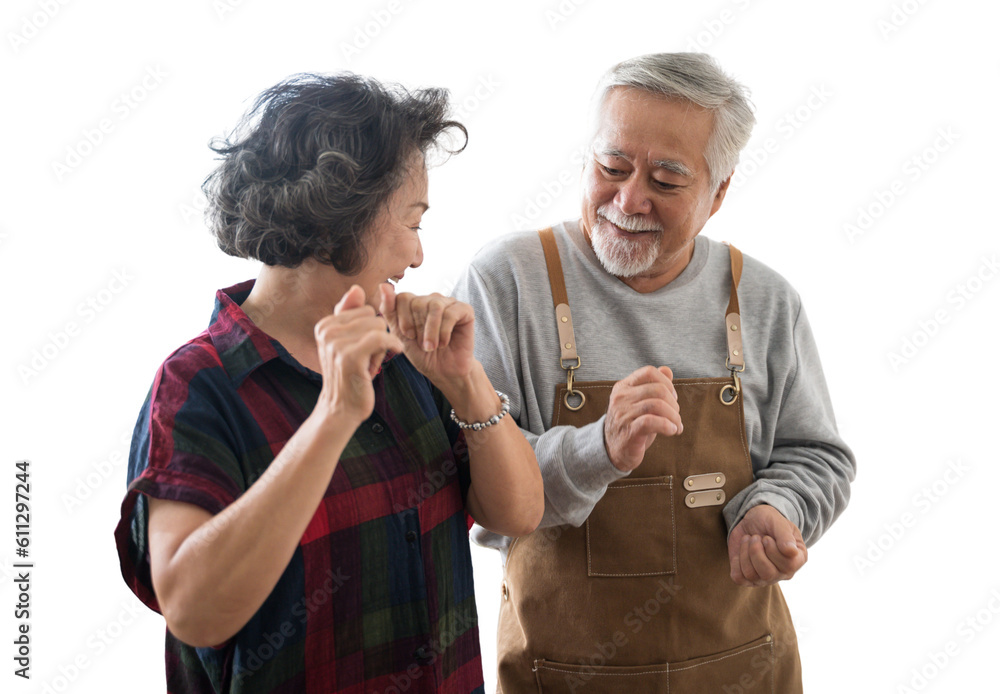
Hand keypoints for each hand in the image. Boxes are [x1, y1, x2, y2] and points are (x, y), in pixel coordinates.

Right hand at [314, 285, 402, 421]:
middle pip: (373, 316)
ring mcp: (336, 344)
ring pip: (379, 326)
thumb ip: (349, 315)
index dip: (370, 328)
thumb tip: (357, 288)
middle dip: (378, 336)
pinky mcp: (349, 357)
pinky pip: (381, 338)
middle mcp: (326, 331)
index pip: (364, 309)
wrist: (341, 409)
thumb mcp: (347, 342)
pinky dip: (393, 345)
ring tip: (371, 363)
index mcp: (324, 325)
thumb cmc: (349, 376)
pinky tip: (395, 353)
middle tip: (369, 357)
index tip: (363, 348)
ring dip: (382, 346)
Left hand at [378, 284, 475, 388]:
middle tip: (422, 344)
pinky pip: (451, 313)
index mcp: (415, 302)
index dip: (403, 319)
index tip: (408, 336)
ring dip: (430, 331)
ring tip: (431, 347)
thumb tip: (383, 285)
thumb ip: (389, 310)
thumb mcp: (399, 334)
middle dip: (418, 328)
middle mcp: (432, 299)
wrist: (444, 372)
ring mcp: (449, 303)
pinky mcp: (465, 310)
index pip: (403, 297)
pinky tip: (444, 343)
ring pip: (435, 306)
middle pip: (418, 302)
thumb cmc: (422, 354)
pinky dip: (444, 332)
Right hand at [604, 366, 682, 471]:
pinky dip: (667, 426)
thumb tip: (667, 370)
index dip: (667, 383)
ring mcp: (623, 414)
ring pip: (657, 405)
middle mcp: (621, 398)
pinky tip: (672, 431)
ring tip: (677, 426)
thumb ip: (653, 385)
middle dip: (674, 404)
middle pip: (658, 389)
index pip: (649, 372)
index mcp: (623, 387)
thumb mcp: (640, 403)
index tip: (673, 398)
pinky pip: (652, 422)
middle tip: (676, 416)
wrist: (612, 450)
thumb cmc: (631, 425)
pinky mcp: (629, 431)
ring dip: (674, 416)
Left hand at [727, 505, 807, 586]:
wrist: (751, 521)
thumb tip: (791, 552)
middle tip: (755, 537)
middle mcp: (783, 573)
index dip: (773, 550)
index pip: (788, 565)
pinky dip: (736, 562)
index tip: (767, 537)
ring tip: (749, 541)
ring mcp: (765, 578)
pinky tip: (742, 550)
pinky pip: (739, 578)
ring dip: (745, 553)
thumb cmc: (769, 521)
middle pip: (768, 573)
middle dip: (756, 551)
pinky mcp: (747, 578)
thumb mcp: (778, 522)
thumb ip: (785, 535)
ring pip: (751, 575)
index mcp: (797, 559)